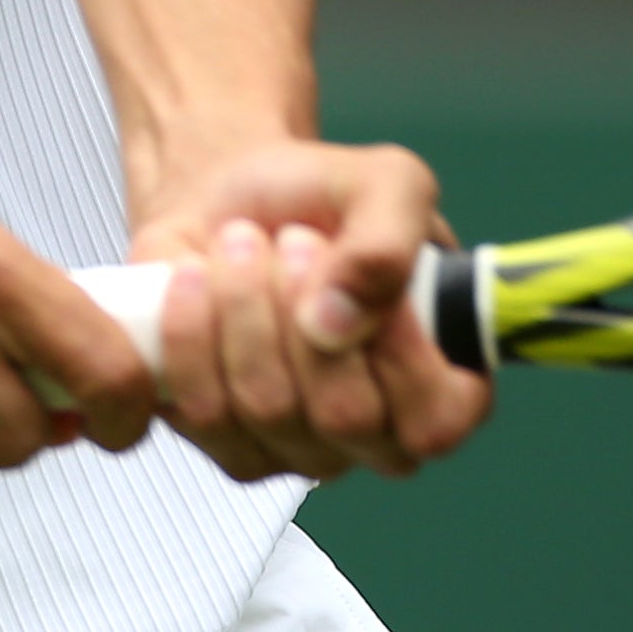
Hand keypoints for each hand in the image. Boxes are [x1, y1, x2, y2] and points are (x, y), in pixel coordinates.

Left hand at [132, 139, 491, 482]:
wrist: (227, 200)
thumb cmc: (318, 201)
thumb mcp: (386, 184)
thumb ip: (389, 244)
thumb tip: (341, 322)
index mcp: (442, 383)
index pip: (435, 419)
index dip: (397, 353)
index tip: (354, 272)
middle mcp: (376, 432)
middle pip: (342, 414)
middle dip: (302, 307)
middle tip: (292, 237)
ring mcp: (299, 447)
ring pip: (267, 406)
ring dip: (244, 304)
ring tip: (243, 245)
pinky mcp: (224, 440)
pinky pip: (201, 407)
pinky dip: (190, 327)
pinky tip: (197, 279)